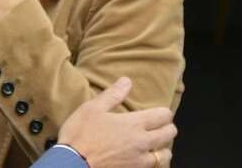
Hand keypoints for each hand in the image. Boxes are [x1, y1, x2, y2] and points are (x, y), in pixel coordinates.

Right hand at [58, 78, 175, 167]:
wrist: (72, 163)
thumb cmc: (81, 134)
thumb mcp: (93, 108)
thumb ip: (113, 95)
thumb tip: (126, 81)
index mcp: (134, 124)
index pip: (163, 115)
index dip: (164, 112)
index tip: (159, 112)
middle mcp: (141, 142)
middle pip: (169, 134)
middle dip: (168, 128)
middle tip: (161, 126)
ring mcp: (139, 161)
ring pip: (165, 155)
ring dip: (163, 149)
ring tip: (157, 146)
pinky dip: (154, 164)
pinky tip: (146, 160)